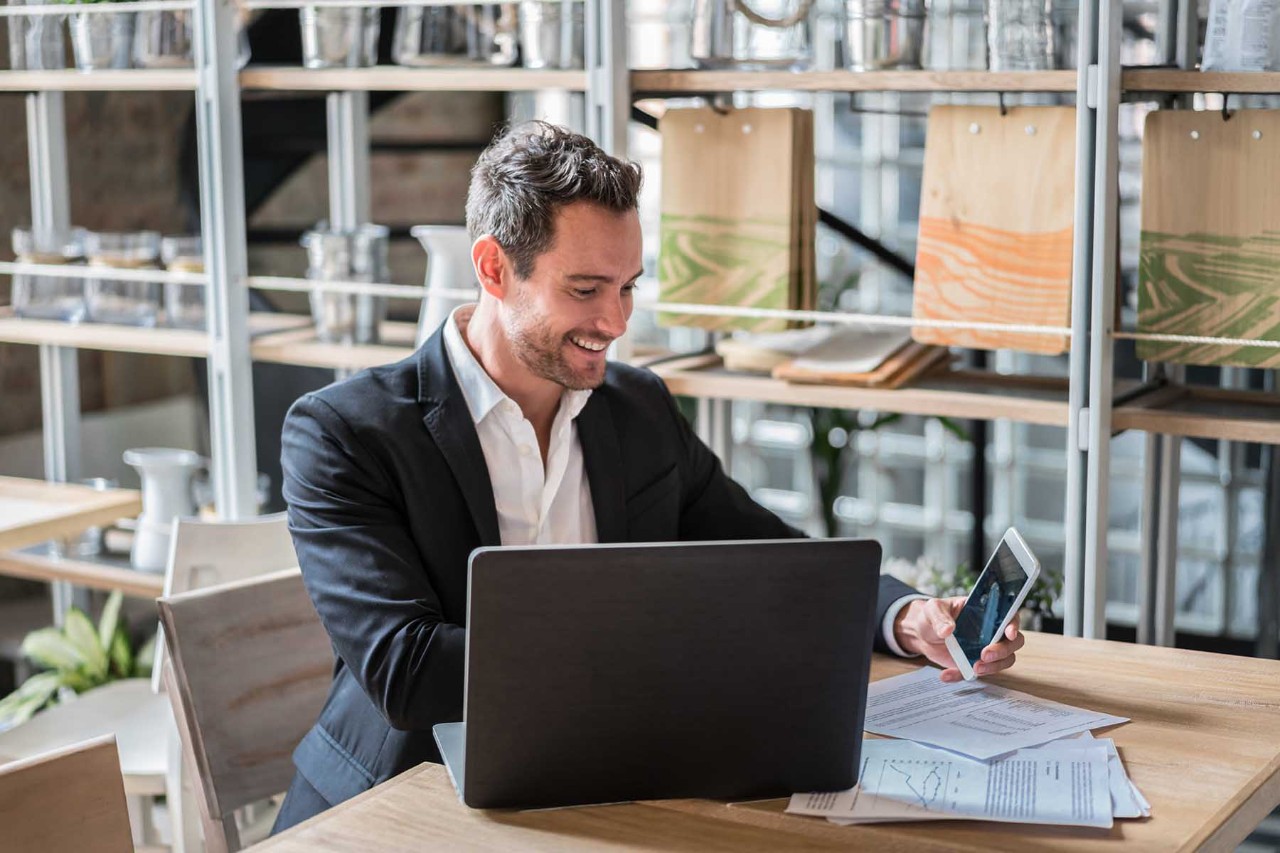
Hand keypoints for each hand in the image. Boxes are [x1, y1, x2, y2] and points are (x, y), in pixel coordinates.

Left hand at [893, 597, 1024, 682]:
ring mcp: (983, 649)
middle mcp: (990, 632)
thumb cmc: (931, 615)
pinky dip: (962, 676)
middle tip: (984, 655)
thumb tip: (948, 630)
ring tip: (974, 668)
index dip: (1013, 625)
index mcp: (985, 613)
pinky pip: (975, 674)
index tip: (1009, 634)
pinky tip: (946, 674)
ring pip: (1002, 661)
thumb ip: (940, 617)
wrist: (920, 634)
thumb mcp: (932, 609)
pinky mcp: (973, 663)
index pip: (1009, 617)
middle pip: (1012, 643)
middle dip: (1002, 651)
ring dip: (992, 667)